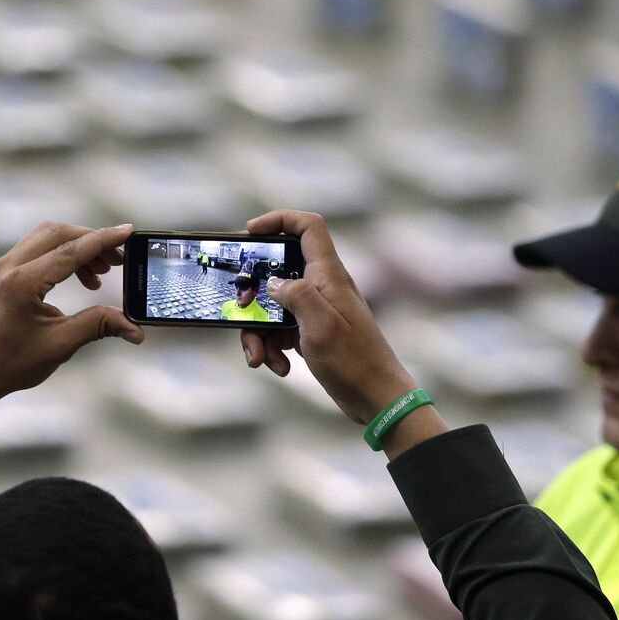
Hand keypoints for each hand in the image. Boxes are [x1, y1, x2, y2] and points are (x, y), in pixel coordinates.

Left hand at [0, 222, 144, 431]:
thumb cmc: (10, 364)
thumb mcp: (59, 345)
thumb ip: (98, 326)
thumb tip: (134, 329)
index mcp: (22, 283)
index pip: (71, 250)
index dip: (103, 240)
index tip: (129, 231)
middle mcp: (9, 267)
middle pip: (58, 233)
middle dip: (92, 240)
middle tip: (118, 259)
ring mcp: (1, 267)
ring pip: (45, 237)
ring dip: (76, 246)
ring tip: (100, 273)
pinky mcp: (1, 273)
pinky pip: (35, 249)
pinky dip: (60, 255)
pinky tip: (77, 277)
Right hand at [238, 210, 418, 423]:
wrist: (376, 399)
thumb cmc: (355, 361)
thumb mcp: (320, 325)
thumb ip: (296, 294)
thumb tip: (273, 283)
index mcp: (329, 276)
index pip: (308, 228)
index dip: (279, 220)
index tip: (250, 232)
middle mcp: (323, 288)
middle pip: (277, 272)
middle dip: (253, 295)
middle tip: (242, 311)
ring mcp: (317, 311)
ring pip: (274, 307)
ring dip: (259, 332)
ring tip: (259, 358)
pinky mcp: (312, 334)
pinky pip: (281, 332)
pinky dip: (273, 348)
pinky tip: (280, 367)